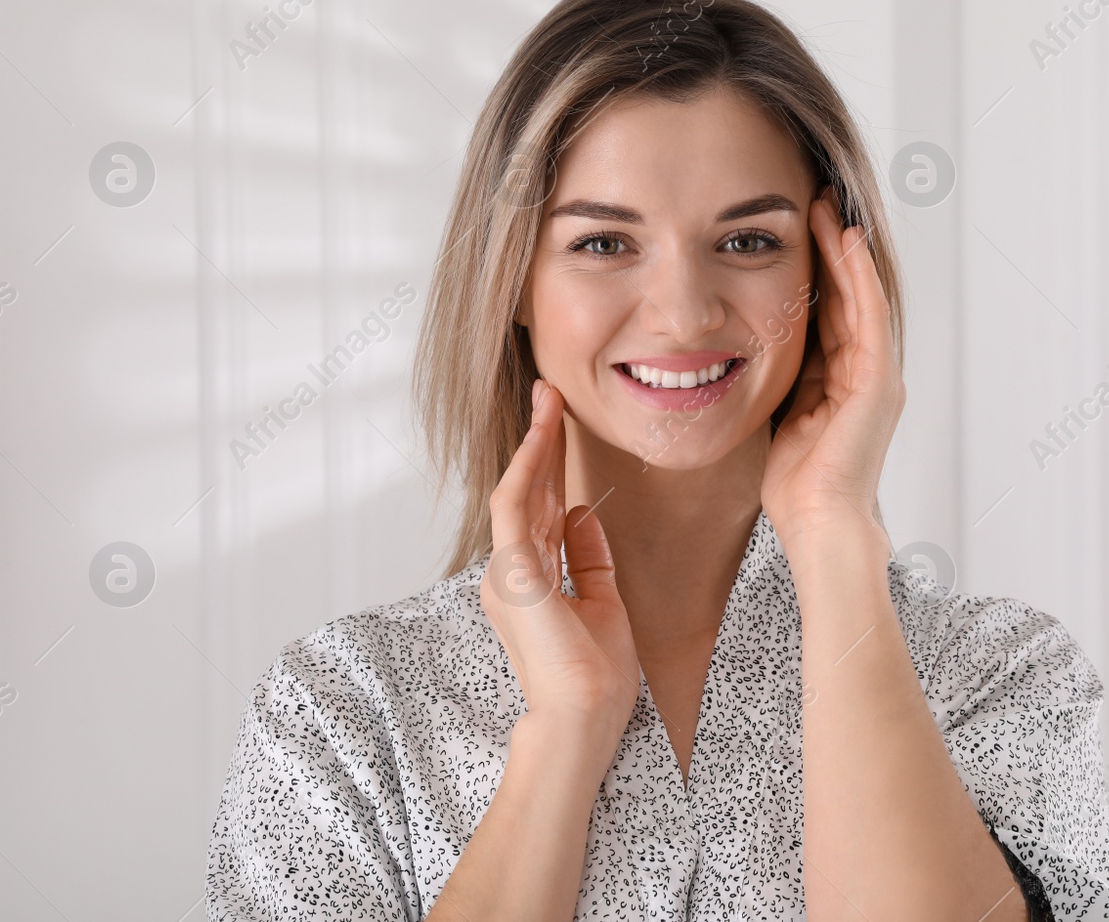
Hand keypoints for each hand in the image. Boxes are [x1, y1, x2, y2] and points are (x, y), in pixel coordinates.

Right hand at [481, 379, 640, 748]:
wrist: (582, 717)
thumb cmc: (594, 676)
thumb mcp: (602, 603)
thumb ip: (588, 558)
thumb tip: (580, 513)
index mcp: (531, 580)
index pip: (540, 508)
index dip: (550, 463)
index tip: (561, 422)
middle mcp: (511, 571)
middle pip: (528, 491)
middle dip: (540, 439)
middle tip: (550, 392)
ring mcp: (506, 570)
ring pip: (518, 489)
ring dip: (533, 441)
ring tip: (548, 398)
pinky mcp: (510, 571)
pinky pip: (513, 505)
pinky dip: (526, 466)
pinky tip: (541, 433)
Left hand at [761, 195, 904, 547]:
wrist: (820, 522)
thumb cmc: (796, 484)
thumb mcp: (781, 417)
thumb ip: (780, 383)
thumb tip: (745, 354)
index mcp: (842, 381)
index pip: (827, 313)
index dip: (814, 272)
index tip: (794, 232)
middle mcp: (867, 373)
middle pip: (846, 296)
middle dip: (831, 250)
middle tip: (816, 202)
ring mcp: (878, 375)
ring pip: (860, 297)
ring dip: (844, 251)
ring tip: (827, 209)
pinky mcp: (880, 381)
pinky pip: (869, 316)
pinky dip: (859, 277)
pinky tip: (846, 243)